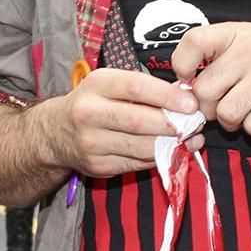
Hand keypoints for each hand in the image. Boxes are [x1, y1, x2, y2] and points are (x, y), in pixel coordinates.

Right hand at [34, 67, 199, 178]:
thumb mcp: (109, 84)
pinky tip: (173, 150)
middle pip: (139, 121)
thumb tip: (185, 98)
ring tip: (191, 138)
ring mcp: (92, 143)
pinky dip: (159, 157)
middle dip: (173, 124)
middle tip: (196, 123)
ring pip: (141, 147)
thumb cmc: (92, 102)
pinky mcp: (98, 166)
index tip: (190, 103)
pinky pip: (137, 163)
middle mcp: (89, 114)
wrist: (55, 133)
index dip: (167, 96)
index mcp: (95, 85)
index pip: (136, 87)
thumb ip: (142, 88)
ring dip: (172, 144)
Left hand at [171, 22, 250, 137]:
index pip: (192, 42)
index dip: (182, 66)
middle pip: (204, 91)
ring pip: (226, 114)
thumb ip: (218, 57)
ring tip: (245, 112)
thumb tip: (185, 90)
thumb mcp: (249, 38)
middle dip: (208, 107)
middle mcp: (249, 51)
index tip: (190, 78)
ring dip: (231, 122)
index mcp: (234, 32)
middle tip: (223, 105)